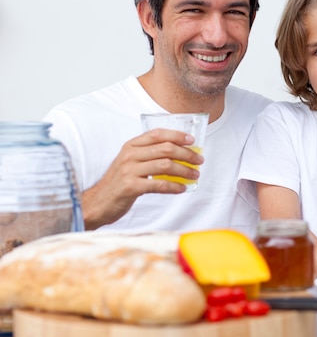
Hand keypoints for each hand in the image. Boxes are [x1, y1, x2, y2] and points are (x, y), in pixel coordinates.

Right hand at [81, 128, 203, 228]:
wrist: (97, 203)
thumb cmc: (119, 183)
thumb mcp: (130, 163)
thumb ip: (149, 155)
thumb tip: (180, 153)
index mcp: (130, 145)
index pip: (157, 133)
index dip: (177, 135)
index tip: (192, 140)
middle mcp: (129, 155)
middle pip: (165, 148)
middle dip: (187, 154)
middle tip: (199, 161)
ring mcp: (129, 170)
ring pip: (165, 165)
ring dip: (184, 170)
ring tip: (195, 175)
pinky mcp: (130, 187)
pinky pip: (159, 184)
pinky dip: (174, 186)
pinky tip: (182, 188)